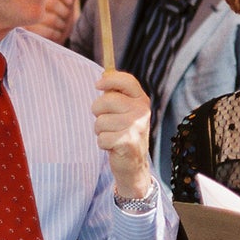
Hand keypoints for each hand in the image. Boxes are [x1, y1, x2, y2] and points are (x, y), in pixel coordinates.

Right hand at [30, 0, 79, 42]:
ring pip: (52, 18)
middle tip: (66, 17)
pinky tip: (56, 33)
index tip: (70, 1)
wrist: (51, 40)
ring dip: (62, 24)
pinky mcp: (27, 32)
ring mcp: (26, 18)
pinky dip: (56, 33)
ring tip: (61, 26)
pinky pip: (47, 31)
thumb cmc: (59, 20)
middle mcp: (29, 4)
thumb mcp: (66, 6)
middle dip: (65, 12)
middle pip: (53, 3)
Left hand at [93, 69, 152, 194]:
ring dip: (101, 131)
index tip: (98, 85)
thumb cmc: (125, 133)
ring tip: (113, 136)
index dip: (109, 80)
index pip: (126, 81)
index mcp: (141, 100)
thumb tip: (104, 76)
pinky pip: (101, 137)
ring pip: (100, 121)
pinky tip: (113, 146)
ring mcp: (136, 126)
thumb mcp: (127, 111)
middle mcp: (142, 111)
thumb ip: (118, 94)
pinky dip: (103, 143)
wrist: (135, 164)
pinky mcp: (128, 141)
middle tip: (108, 122)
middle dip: (98, 113)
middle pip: (106, 100)